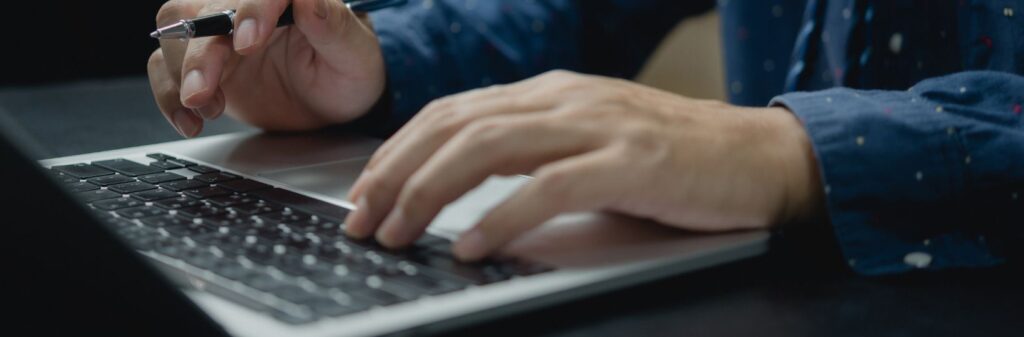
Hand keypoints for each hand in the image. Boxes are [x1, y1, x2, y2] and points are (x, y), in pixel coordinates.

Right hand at [147, 0, 385, 136]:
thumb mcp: (354, 54)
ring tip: (206, 108)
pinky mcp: (206, 66)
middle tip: (205, 91)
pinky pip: (166, 70)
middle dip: (201, 53)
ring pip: (175, 36)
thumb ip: (332, 25)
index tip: (247, 42)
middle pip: (201, 11)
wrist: (337, 101)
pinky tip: (189, 120)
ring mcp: (221, 38)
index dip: (251, 11)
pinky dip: (168, 96)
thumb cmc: (350, 70)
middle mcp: (247, 10)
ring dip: (181, 75)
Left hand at [343, 70, 824, 260]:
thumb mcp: (590, 142)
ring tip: (397, 233)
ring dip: (431, 193)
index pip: (454, 111)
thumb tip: (462, 188)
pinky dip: (500, 216)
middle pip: (458, 126)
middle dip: (397, 173)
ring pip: (490, 147)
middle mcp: (566, 99)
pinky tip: (470, 244)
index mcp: (551, 93)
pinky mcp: (631, 162)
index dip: (400, 149)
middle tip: (363, 219)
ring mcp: (599, 126)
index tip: (365, 188)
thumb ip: (533, 152)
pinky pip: (549, 186)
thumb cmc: (674, 160)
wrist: (761, 157)